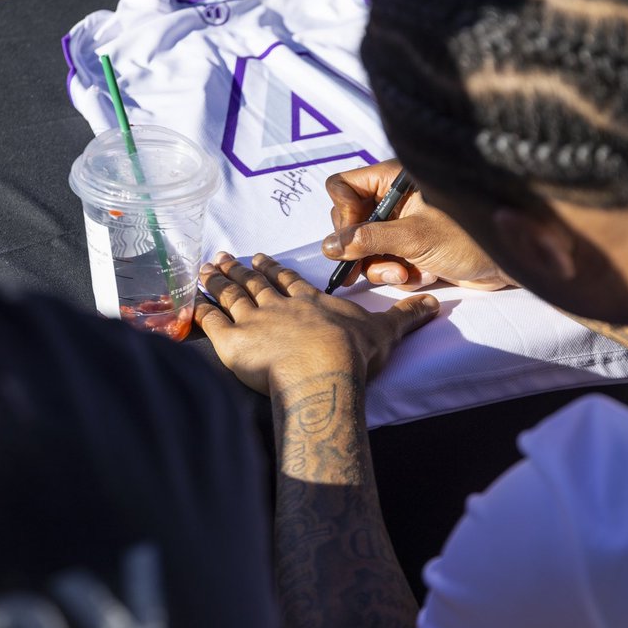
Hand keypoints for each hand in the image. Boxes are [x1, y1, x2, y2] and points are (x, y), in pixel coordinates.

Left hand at [196, 252, 437, 395]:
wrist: (323, 371)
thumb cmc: (354, 353)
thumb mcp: (386, 331)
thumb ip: (406, 316)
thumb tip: (434, 304)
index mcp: (309, 301)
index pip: (287, 280)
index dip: (272, 268)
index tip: (259, 257)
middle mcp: (278, 306)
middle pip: (254, 283)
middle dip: (238, 269)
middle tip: (223, 256)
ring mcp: (253, 322)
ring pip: (231, 297)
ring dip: (216, 282)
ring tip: (204, 269)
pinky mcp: (233, 344)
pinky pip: (212, 324)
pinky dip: (201, 313)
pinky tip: (193, 305)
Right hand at [323, 160, 514, 291]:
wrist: (509, 261)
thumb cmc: (469, 237)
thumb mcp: (413, 237)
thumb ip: (367, 240)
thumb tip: (328, 246)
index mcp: (394, 180)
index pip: (343, 186)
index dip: (341, 214)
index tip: (351, 239)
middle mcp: (396, 198)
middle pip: (350, 220)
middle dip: (360, 248)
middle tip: (369, 267)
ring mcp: (404, 223)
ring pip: (367, 246)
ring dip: (381, 266)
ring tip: (405, 274)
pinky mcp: (415, 247)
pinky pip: (388, 261)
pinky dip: (400, 273)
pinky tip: (422, 275)